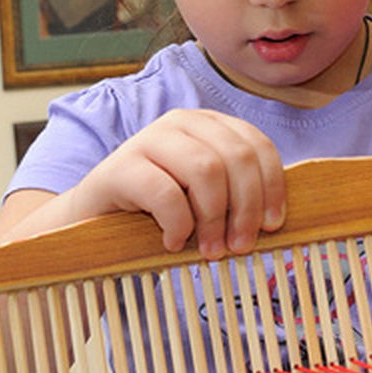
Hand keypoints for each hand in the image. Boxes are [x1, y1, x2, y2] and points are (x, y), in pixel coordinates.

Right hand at [62, 109, 285, 254]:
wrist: (96, 217)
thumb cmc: (161, 211)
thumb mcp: (206, 197)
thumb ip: (238, 195)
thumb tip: (275, 221)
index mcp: (210, 125)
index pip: (257, 145)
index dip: (271, 186)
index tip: (271, 226)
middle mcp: (182, 122)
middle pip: (236, 157)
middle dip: (245, 208)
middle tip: (240, 247)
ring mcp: (149, 139)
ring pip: (206, 169)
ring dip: (214, 218)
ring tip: (210, 250)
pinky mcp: (120, 166)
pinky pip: (166, 194)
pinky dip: (178, 225)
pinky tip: (174, 242)